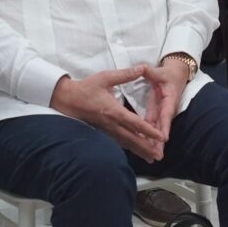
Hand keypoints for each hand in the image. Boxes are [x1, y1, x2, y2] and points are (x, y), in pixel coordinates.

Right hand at [49, 66, 165, 161]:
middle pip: (132, 138)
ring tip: (151, 158)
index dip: (149, 131)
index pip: (135, 123)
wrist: (66, 99)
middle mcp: (111, 123)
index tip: (161, 137)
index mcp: (113, 111)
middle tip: (159, 156)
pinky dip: (128, 147)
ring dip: (138, 151)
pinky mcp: (102, 131)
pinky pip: (118, 141)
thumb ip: (125, 74)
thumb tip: (141, 68)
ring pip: (125, 142)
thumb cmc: (86, 88)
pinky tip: (135, 151)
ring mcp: (106, 129)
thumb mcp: (105, 77)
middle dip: (146, 148)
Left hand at [143, 58, 190, 147]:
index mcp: (169, 99)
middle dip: (159, 141)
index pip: (166, 114)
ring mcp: (161, 113)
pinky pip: (151, 127)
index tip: (163, 138)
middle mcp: (166, 108)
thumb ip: (149, 72)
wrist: (176, 75)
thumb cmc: (168, 74)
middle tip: (157, 154)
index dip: (164, 126)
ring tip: (151, 156)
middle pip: (162, 127)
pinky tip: (144, 148)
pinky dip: (148, 138)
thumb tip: (142, 68)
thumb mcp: (159, 72)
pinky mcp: (156, 114)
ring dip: (154, 143)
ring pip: (156, 130)